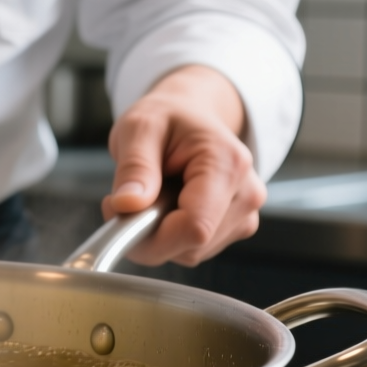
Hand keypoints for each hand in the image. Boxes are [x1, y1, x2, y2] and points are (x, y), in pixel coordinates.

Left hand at [102, 65, 262, 265]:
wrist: (191, 114)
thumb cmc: (167, 117)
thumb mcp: (139, 127)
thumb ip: (135, 167)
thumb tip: (127, 205)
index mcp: (228, 164)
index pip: (194, 228)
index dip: (150, 235)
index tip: (119, 213)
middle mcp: (246, 194)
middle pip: (191, 245)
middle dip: (148, 233)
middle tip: (129, 197)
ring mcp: (245, 214)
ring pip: (190, 252)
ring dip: (159, 233)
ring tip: (154, 192)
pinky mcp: (236, 227)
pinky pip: (193, 250)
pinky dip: (171, 235)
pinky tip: (169, 203)